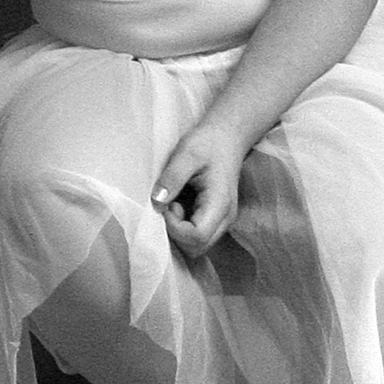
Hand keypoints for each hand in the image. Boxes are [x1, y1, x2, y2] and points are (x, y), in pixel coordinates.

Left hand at [151, 121, 248, 257]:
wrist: (227, 137)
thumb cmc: (208, 143)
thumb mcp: (186, 154)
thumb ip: (172, 178)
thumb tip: (156, 203)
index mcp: (220, 204)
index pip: (197, 237)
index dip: (175, 228)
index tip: (167, 205)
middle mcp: (225, 218)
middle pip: (197, 247)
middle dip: (176, 232)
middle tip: (170, 204)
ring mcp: (222, 221)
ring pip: (197, 245)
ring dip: (178, 231)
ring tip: (174, 203)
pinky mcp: (215, 218)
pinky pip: (197, 235)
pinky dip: (182, 227)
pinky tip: (178, 205)